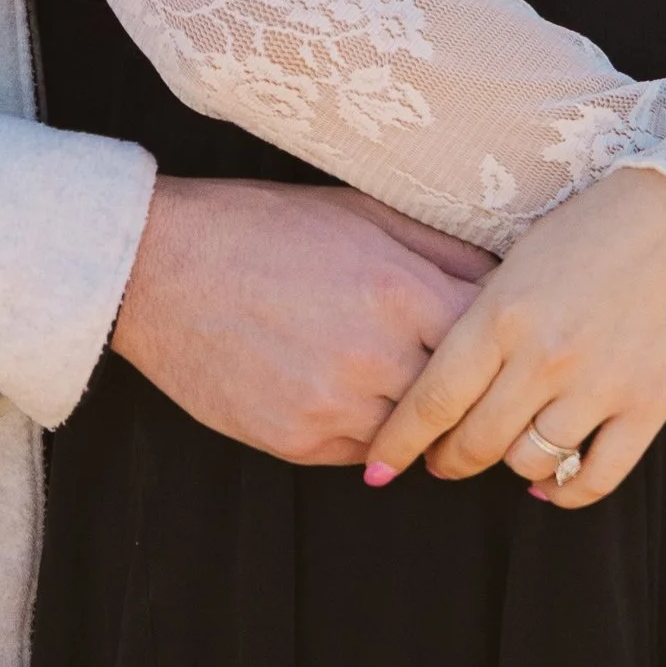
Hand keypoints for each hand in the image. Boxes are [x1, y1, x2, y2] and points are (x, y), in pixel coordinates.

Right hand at [111, 175, 484, 464]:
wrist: (159, 268)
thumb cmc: (263, 227)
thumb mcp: (360, 212)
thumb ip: (441, 249)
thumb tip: (504, 280)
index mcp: (397, 291)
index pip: (491, 339)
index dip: (502, 340)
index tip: (506, 340)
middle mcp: (373, 357)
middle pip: (460, 398)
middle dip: (470, 389)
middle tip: (478, 383)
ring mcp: (333, 407)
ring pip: (413, 434)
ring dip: (417, 416)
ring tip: (404, 384)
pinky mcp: (295, 442)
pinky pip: (362, 454)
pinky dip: (368, 431)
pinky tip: (353, 395)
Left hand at [359, 165, 665, 509]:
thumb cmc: (599, 225)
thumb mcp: (520, 261)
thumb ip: (484, 318)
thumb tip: (449, 374)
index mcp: (503, 313)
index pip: (433, 399)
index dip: (399, 443)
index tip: (379, 467)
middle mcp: (544, 357)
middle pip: (476, 440)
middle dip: (450, 461)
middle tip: (442, 462)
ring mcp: (599, 385)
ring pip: (531, 462)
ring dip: (510, 467)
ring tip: (506, 456)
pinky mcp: (649, 404)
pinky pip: (597, 476)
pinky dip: (567, 491)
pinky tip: (552, 482)